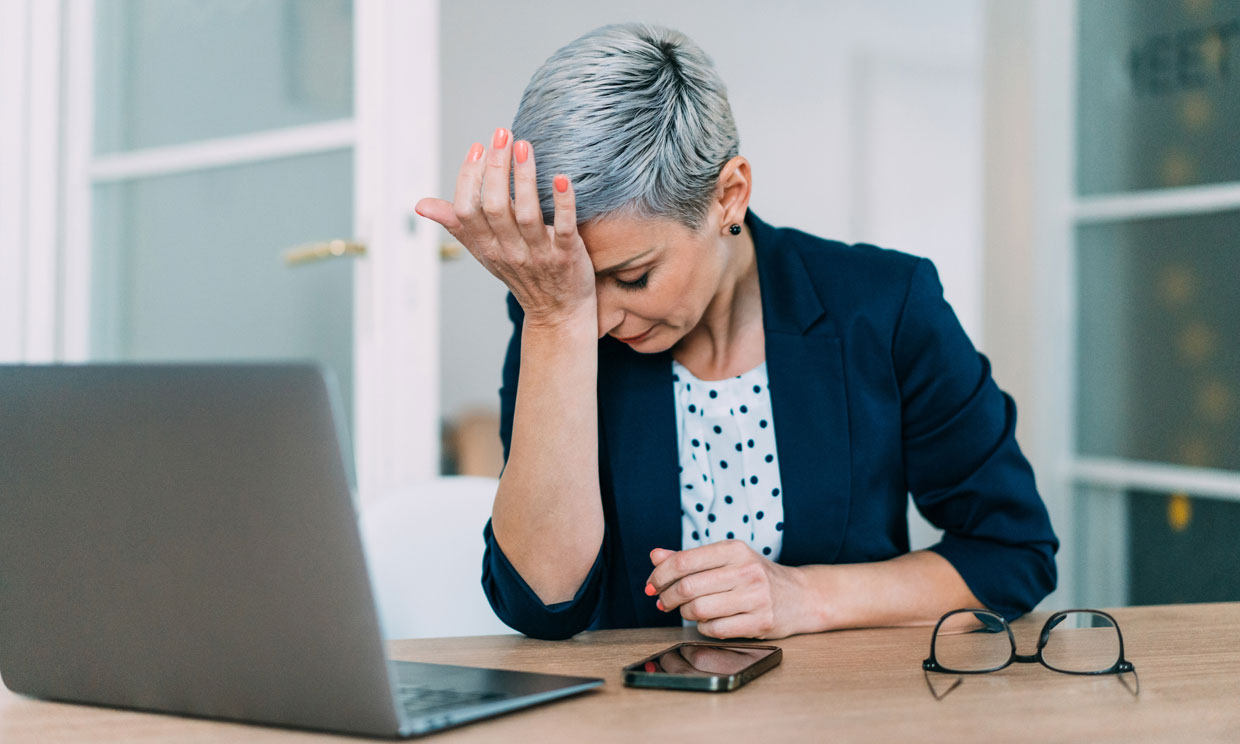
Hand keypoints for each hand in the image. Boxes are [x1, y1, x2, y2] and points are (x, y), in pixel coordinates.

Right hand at [415, 128, 595, 326]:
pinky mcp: (567, 256)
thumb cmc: (520, 275)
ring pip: (527, 214)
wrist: (558, 313)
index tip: (478, 146)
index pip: (467, 210)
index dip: (470, 177)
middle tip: (502, 133)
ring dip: (524, 177)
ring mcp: (538, 255)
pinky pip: (565, 227)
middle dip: (496, 167)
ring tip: (524, 145)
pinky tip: (562, 177)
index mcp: (486, 247)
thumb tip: (421, 205)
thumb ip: (457, 225)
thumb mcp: (484, 253)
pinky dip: (564, 202)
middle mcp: (509, 251)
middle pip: (495, 207)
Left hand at [645, 541, 817, 638]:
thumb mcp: (726, 559)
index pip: (684, 561)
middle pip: (688, 587)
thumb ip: (690, 558)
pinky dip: (704, 628)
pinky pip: (715, 630)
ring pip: (699, 610)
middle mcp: (746, 570)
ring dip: (686, 614)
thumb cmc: (756, 576)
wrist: (801, 596)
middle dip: (668, 597)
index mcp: (734, 549)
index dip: (660, 575)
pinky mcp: (760, 622)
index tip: (652, 585)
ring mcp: (755, 597)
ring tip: (689, 611)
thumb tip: (655, 556)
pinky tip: (708, 622)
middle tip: (663, 602)